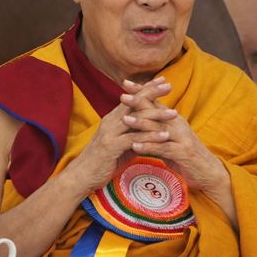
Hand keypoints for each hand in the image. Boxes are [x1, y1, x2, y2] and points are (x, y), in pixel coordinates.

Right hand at [64, 77, 172, 196]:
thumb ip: (133, 133)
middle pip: (134, 102)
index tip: (163, 81)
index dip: (146, 88)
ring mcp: (111, 133)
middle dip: (152, 93)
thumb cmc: (103, 159)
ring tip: (174, 113)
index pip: (132, 98)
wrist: (82, 175)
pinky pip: (134, 138)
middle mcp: (111, 121)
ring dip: (157, 115)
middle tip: (170, 86)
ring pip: (136, 119)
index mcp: (113, 118)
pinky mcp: (112, 146)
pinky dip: (151, 137)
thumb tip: (149, 129)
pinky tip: (165, 136)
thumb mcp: (120, 142)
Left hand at [120, 81, 228, 194]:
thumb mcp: (170, 139)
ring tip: (124, 119)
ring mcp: (182, 138)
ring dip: (141, 123)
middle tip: (122, 96)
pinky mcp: (183, 153)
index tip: (126, 83)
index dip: (142, 92)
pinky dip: (149, 146)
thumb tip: (138, 121)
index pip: (156, 102)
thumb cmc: (186, 157)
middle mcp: (178, 124)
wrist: (208, 172)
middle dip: (139, 102)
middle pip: (156, 110)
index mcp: (174, 119)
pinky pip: (164, 148)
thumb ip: (156, 130)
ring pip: (159, 127)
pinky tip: (135, 146)